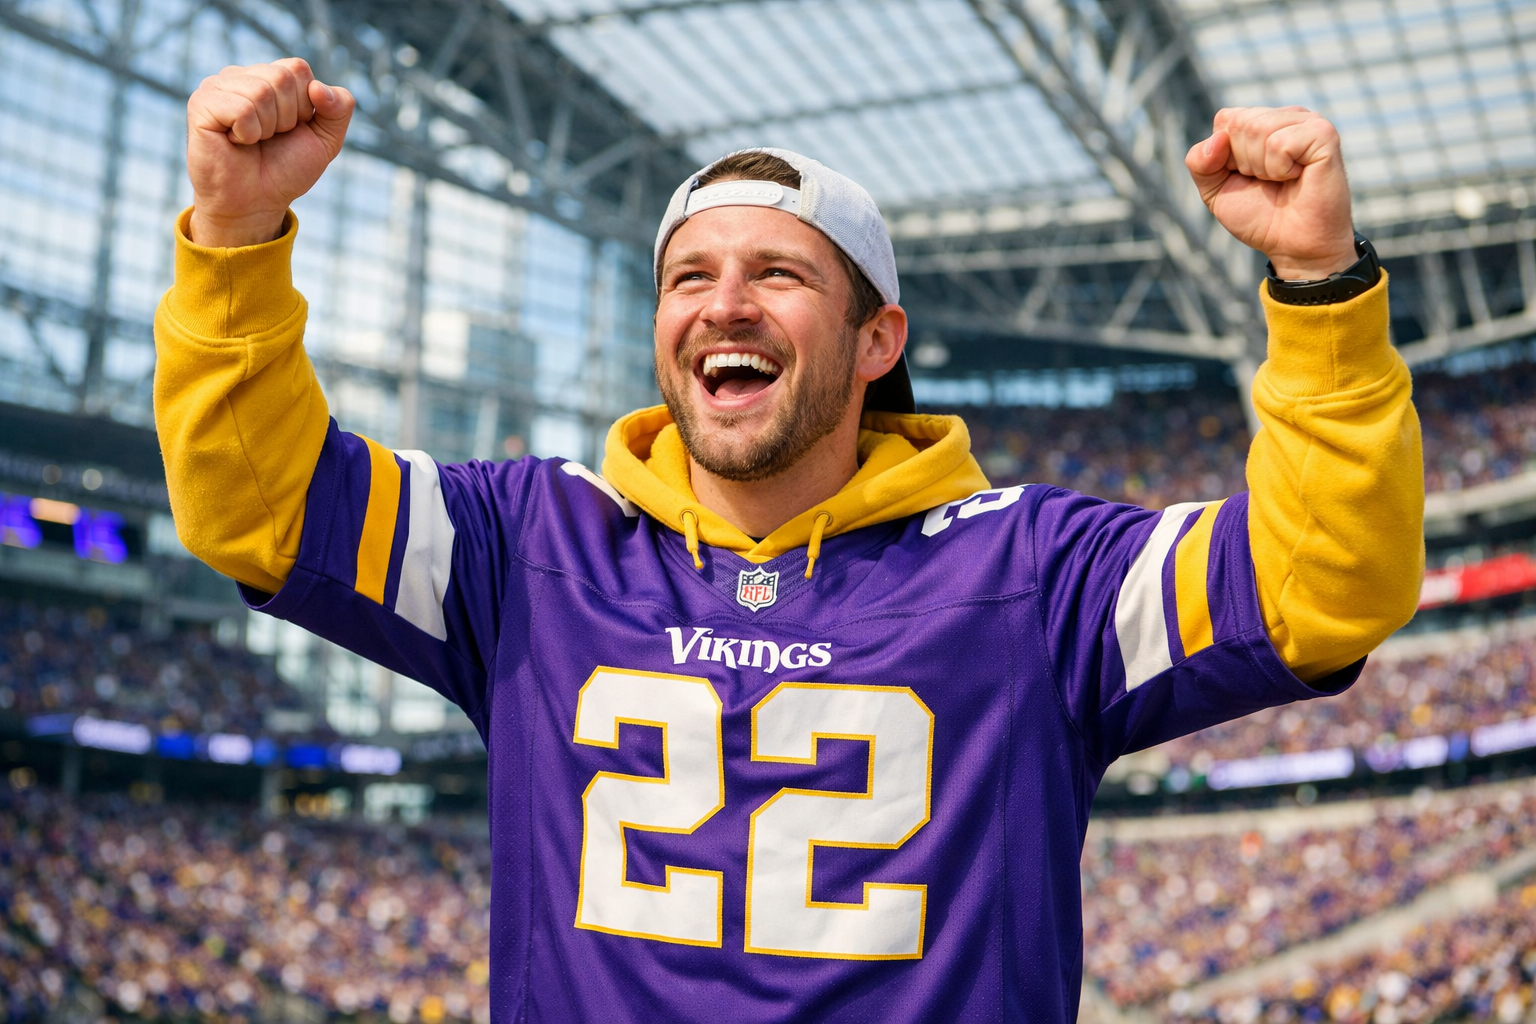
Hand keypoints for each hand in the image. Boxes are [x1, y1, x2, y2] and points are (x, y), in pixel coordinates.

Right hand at [186, 58, 354, 247]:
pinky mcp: (201, 104)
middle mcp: (240, 76)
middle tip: (269, 138)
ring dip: (267, 128)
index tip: (290, 129)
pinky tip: (235, 142)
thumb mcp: (326, 139)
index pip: (298, 68)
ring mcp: (217, 86)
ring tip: (252, 141)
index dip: (304, 106)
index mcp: (268, 76)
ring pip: (262, 91)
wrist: (256, 203)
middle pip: (282, 77)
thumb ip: (340, 108)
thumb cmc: (285, 169)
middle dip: (287, 117)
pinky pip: (241, 108)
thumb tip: (318, 87)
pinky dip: (248, 133)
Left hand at [1185, 106, 1356, 280]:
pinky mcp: (1324, 134)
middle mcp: (1287, 116)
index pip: (1225, 119)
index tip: (1247, 176)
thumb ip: (1199, 162)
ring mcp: (1308, 121)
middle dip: (1243, 163)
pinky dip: (1279, 169)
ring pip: (1258, 129)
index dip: (1225, 157)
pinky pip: (1279, 143)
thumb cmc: (1259, 216)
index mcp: (1263, 121)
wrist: (1293, 246)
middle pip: (1240, 123)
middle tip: (1267, 182)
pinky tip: (1296, 177)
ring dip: (1262, 168)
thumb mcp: (1215, 190)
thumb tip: (1217, 138)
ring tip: (1282, 180)